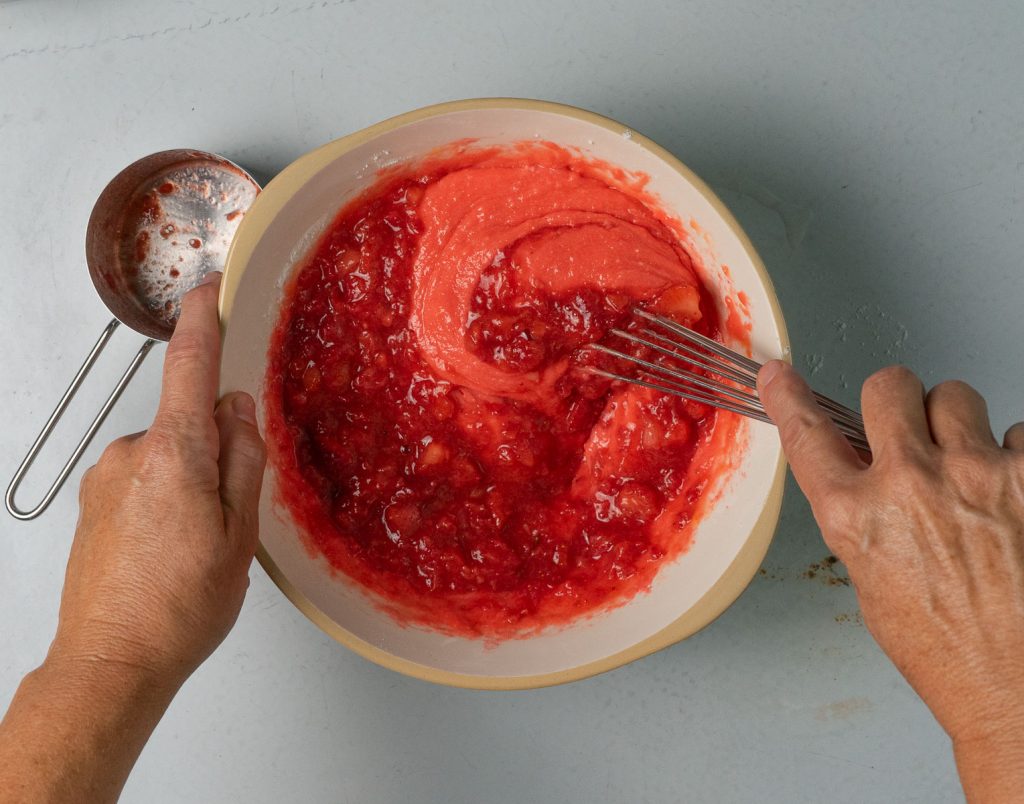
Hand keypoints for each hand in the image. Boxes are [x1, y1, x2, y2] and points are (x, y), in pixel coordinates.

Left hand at [0, 274, 265, 802]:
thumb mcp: (239, 533)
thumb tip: (237, 406)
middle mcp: (130, 453)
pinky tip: (168, 552)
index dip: (202, 319)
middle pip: (188, 422)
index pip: (189, 365)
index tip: (211, 286)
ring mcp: (104, 477)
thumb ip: (243, 459)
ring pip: (167, 457)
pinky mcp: (91, 501)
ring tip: (195, 547)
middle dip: (215, 451)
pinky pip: (142, 480)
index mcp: (175, 454)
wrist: (109, 664)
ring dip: (189, 483)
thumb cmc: (180, 607)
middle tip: (229, 518)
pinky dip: (163, 500)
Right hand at [759, 360, 1023, 801]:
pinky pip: (1020, 431)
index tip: (779, 375)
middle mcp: (910, 484)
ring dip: (955, 423)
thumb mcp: (870, 582)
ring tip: (966, 464)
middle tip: (907, 425)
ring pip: (956, 394)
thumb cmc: (947, 652)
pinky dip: (1014, 454)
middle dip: (894, 399)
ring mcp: (977, 475)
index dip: (787, 396)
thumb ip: (860, 517)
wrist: (1019, 690)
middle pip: (889, 384)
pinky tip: (1010, 491)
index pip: (807, 433)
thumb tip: (862, 473)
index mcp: (855, 516)